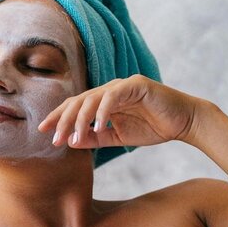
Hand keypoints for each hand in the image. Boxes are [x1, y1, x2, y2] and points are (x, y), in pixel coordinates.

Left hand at [37, 75, 206, 150]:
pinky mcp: (137, 85)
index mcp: (104, 100)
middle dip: (64, 120)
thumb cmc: (154, 128)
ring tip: (75, 137)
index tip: (43, 131)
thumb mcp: (118, 137)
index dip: (58, 117)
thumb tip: (71, 141)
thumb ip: (96, 138)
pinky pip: (113, 97)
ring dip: (81, 120)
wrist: (184, 122)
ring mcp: (123, 85)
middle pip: (79, 101)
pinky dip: (103, 112)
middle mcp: (110, 89)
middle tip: (54, 138)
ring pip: (93, 99)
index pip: (76, 106)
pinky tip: (97, 127)